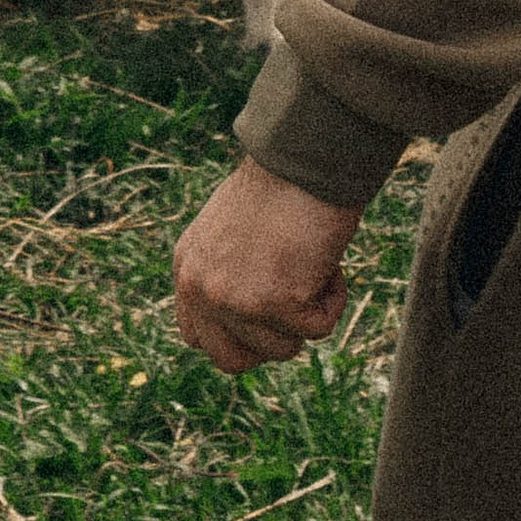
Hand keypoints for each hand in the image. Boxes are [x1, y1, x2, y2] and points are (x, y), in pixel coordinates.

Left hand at [173, 158, 360, 373]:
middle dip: (268, 344)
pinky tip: (327, 261)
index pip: (196, 337)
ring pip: (283, 348)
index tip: (265, 320)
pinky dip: (333, 300)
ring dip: (306, 314)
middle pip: (231, 361)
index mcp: (187, 268)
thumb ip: (227, 274)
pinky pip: (319, 329)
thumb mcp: (231, 233)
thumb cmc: (280, 186)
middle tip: (293, 310)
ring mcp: (236, 300)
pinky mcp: (277, 304)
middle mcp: (201, 288)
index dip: (235, 337)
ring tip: (310, 264)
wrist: (304, 159)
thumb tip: (250, 318)